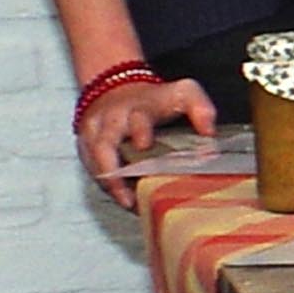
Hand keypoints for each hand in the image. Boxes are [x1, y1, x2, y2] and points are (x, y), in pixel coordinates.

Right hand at [78, 73, 217, 198]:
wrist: (116, 88)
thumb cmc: (154, 99)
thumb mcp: (182, 93)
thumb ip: (200, 108)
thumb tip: (210, 133)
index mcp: (137, 108)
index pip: (137, 118)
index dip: (140, 130)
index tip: (145, 144)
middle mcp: (110, 121)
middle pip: (103, 146)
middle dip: (114, 173)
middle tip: (128, 198)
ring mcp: (93, 134)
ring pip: (94, 164)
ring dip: (112, 186)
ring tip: (132, 204)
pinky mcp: (84, 147)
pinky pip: (91, 170)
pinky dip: (107, 186)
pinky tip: (125, 199)